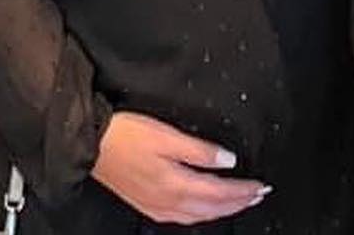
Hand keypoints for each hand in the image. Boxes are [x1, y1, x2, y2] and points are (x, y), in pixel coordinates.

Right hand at [91, 110, 270, 223]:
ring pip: (200, 216)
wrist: (92, 146)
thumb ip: (199, 150)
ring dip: (223, 210)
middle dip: (239, 202)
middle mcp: (170, 202)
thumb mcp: (166, 135)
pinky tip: (205, 210)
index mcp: (177, 183)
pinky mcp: (149, 206)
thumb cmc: (127, 134)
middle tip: (259, 195)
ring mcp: (159, 207)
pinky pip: (184, 219)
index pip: (220, 191)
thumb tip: (228, 159)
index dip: (242, 190)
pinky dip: (202, 215)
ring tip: (240, 202)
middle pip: (213, 208)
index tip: (261, 185)